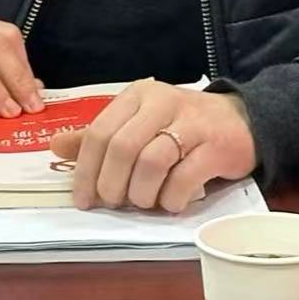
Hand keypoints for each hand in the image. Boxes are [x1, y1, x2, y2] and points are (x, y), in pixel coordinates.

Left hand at [49, 79, 256, 212]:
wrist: (243, 122)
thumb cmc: (182, 126)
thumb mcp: (139, 124)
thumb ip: (100, 137)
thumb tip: (56, 146)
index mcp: (138, 95)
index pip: (99, 132)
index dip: (86, 170)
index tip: (83, 200)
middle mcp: (163, 102)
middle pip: (122, 148)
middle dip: (112, 185)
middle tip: (115, 204)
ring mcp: (192, 123)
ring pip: (151, 163)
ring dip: (141, 194)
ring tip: (144, 202)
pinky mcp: (216, 146)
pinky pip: (183, 179)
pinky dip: (171, 199)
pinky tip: (171, 202)